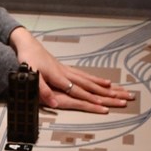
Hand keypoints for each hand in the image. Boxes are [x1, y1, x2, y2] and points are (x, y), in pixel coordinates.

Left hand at [8, 27, 131, 113]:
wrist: (29, 45)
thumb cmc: (29, 61)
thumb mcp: (32, 76)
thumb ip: (43, 90)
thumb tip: (53, 103)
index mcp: (59, 77)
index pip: (78, 91)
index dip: (90, 98)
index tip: (103, 104)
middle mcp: (68, 74)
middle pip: (91, 85)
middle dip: (107, 93)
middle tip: (121, 97)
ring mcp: (69, 71)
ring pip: (91, 80)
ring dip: (105, 86)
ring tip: (119, 90)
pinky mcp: (68, 69)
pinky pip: (87, 76)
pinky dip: (97, 80)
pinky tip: (104, 82)